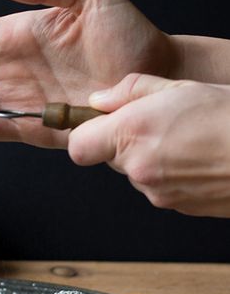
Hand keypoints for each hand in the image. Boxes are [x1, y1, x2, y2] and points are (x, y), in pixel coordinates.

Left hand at [68, 73, 229, 216]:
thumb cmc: (229, 117)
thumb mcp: (180, 87)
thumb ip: (131, 91)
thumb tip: (99, 100)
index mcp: (132, 133)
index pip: (79, 146)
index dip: (88, 134)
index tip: (104, 123)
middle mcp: (138, 168)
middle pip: (111, 158)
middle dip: (127, 142)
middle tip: (162, 123)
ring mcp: (157, 193)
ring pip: (138, 173)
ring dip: (153, 157)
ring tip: (190, 139)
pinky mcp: (177, 207)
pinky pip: (161, 188)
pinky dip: (173, 174)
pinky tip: (200, 158)